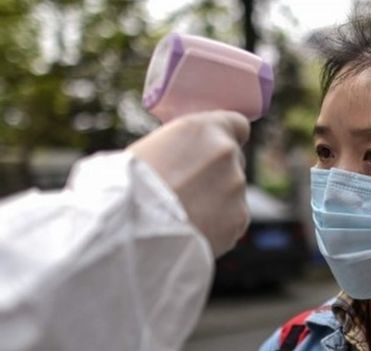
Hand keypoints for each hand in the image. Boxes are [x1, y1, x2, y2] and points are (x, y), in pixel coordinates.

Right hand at [129, 110, 250, 256]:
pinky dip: (218, 226)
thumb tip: (187, 155)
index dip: (227, 138)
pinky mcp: (239, 219)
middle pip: (234, 160)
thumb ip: (180, 147)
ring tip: (183, 215)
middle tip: (189, 189)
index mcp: (203, 129)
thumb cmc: (125, 188)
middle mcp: (226, 153)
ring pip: (232, 192)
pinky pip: (232, 220)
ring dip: (216, 201)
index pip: (237, 124)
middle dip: (217, 173)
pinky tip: (192, 231)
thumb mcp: (149, 148)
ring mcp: (236, 187)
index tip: (216, 151)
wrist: (129, 232)